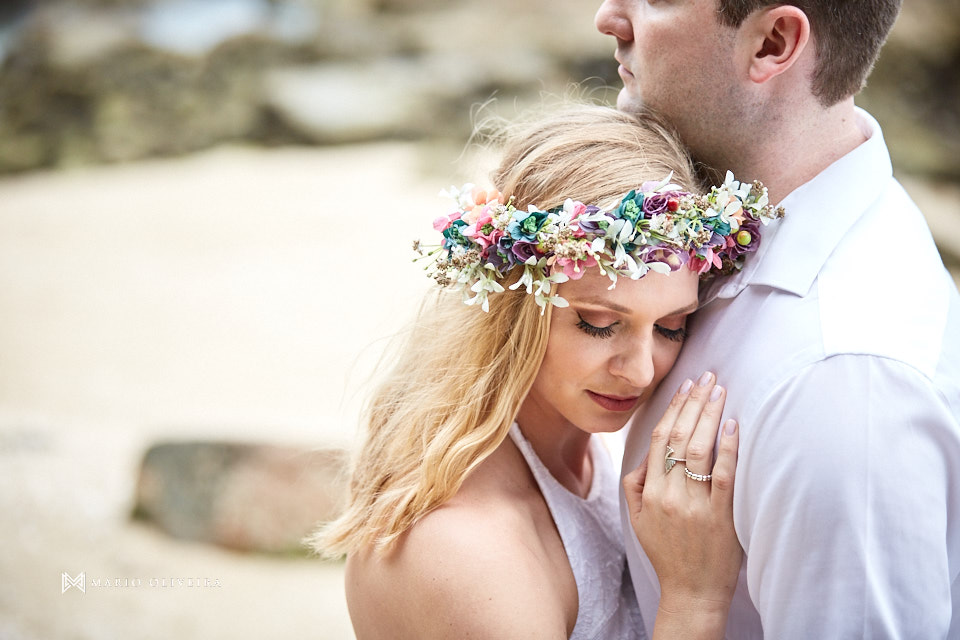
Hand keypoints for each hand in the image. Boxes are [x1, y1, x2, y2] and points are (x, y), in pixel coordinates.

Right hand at [624, 371, 741, 633]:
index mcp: (648, 491)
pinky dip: (728, 446)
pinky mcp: (720, 516)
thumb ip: (635, 484)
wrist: (692, 592)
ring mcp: (695, 505)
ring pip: (700, 449)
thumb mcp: (637, 519)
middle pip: (679, 436)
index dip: (672, 408)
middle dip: (694, 402)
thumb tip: (647, 454)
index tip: (685, 386)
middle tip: (707, 377)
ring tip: (720, 391)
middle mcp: (669, 494)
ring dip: (710, 415)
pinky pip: (723, 474)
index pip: (659, 438)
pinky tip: (733, 424)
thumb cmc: (667, 553)